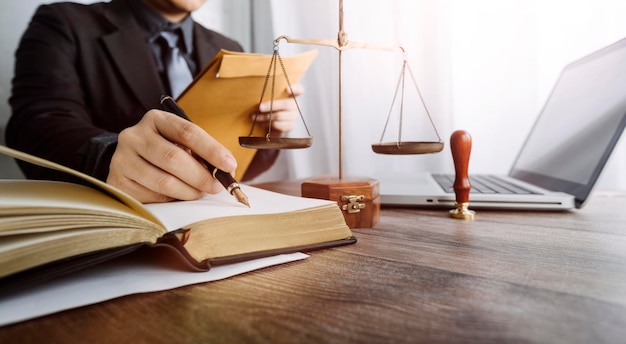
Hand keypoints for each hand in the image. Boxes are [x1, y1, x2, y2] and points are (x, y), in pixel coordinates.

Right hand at [107, 109, 236, 202]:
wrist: (129, 161)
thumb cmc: (164, 150)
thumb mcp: (181, 144)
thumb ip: (202, 153)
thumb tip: (226, 171)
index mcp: (156, 119)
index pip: (187, 132)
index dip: (211, 149)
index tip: (229, 165)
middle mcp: (134, 136)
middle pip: (173, 158)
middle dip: (201, 176)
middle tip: (216, 186)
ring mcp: (122, 159)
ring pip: (164, 182)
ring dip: (189, 192)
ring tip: (199, 193)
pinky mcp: (118, 182)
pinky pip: (152, 196)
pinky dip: (171, 199)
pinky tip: (177, 196)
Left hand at [253, 83, 304, 134]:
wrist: (269, 123)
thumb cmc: (268, 108)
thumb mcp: (268, 99)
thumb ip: (268, 95)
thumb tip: (257, 92)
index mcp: (292, 96)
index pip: (299, 90)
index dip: (295, 89)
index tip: (287, 89)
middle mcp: (295, 106)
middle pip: (286, 104)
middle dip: (271, 106)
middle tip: (260, 107)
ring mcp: (293, 117)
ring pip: (279, 116)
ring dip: (265, 117)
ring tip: (255, 117)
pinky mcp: (289, 126)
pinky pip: (278, 125)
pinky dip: (267, 124)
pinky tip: (261, 123)